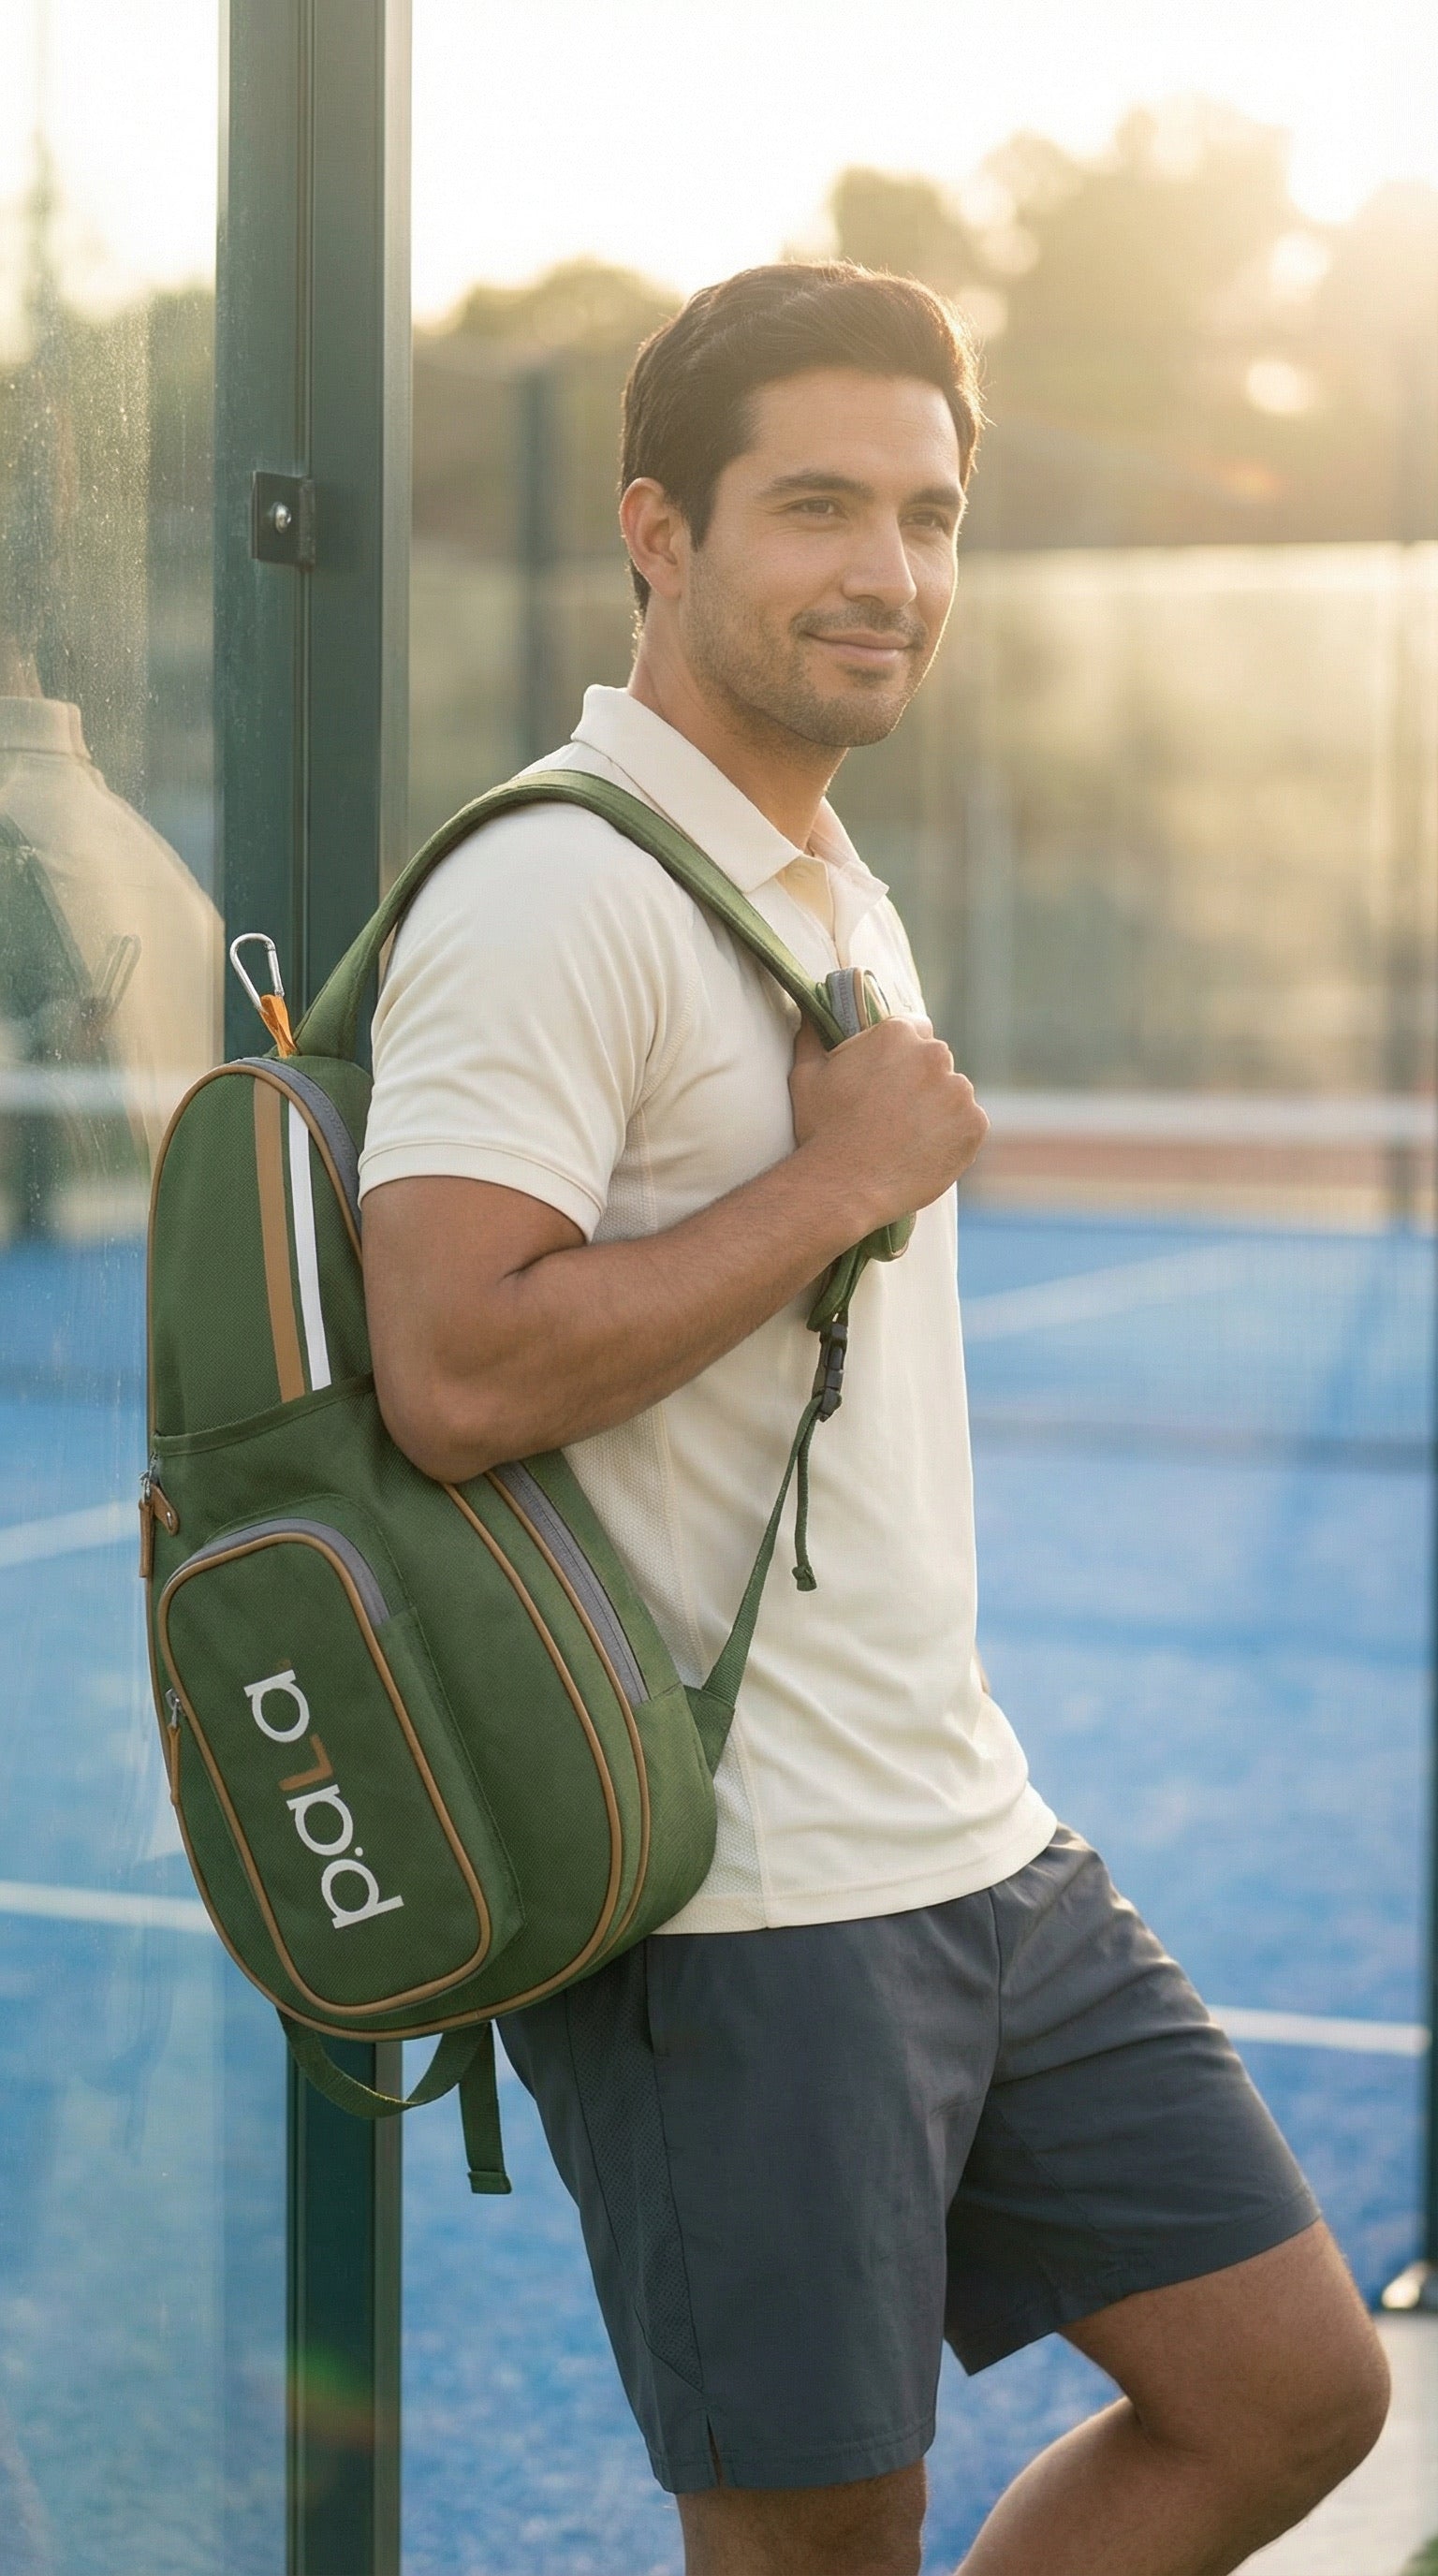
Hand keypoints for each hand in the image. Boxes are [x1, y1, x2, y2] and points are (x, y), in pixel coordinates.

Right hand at [789, 1015, 988, 1232]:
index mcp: (896, 1034)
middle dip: (921, 1080)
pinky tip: (924, 1151)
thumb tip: (809, 1015)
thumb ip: (812, 1038)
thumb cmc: (822, 1130)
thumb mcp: (806, 1075)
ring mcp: (959, 1091)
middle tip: (895, 1112)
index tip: (891, 1075)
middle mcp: (934, 1055)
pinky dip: (953, 1137)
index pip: (915, 1028)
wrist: (845, 1186)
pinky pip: (968, 1125)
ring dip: (938, 1108)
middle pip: (936, 1061)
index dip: (902, 1054)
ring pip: (954, 1094)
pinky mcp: (974, 1124)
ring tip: (908, 1137)